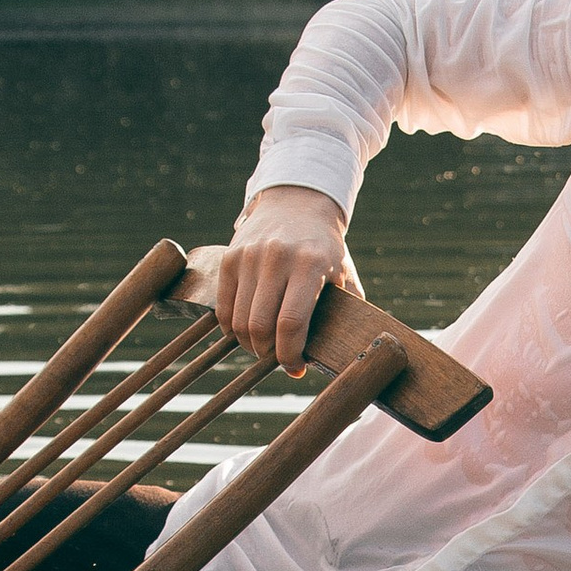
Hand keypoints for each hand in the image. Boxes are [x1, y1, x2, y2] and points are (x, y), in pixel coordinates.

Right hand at [213, 185, 355, 374]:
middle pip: (261, 327)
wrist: (297, 202)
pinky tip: (246, 331)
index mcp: (310, 265)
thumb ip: (346, 309)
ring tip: (264, 347)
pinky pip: (223, 308)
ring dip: (250, 344)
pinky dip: (232, 328)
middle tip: (279, 358)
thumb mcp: (343, 273)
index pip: (291, 324)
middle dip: (269, 354)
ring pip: (238, 321)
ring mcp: (249, 257)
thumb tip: (347, 352)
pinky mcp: (230, 258)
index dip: (290, 355)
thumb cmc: (325, 248)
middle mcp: (276, 258)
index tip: (295, 368)